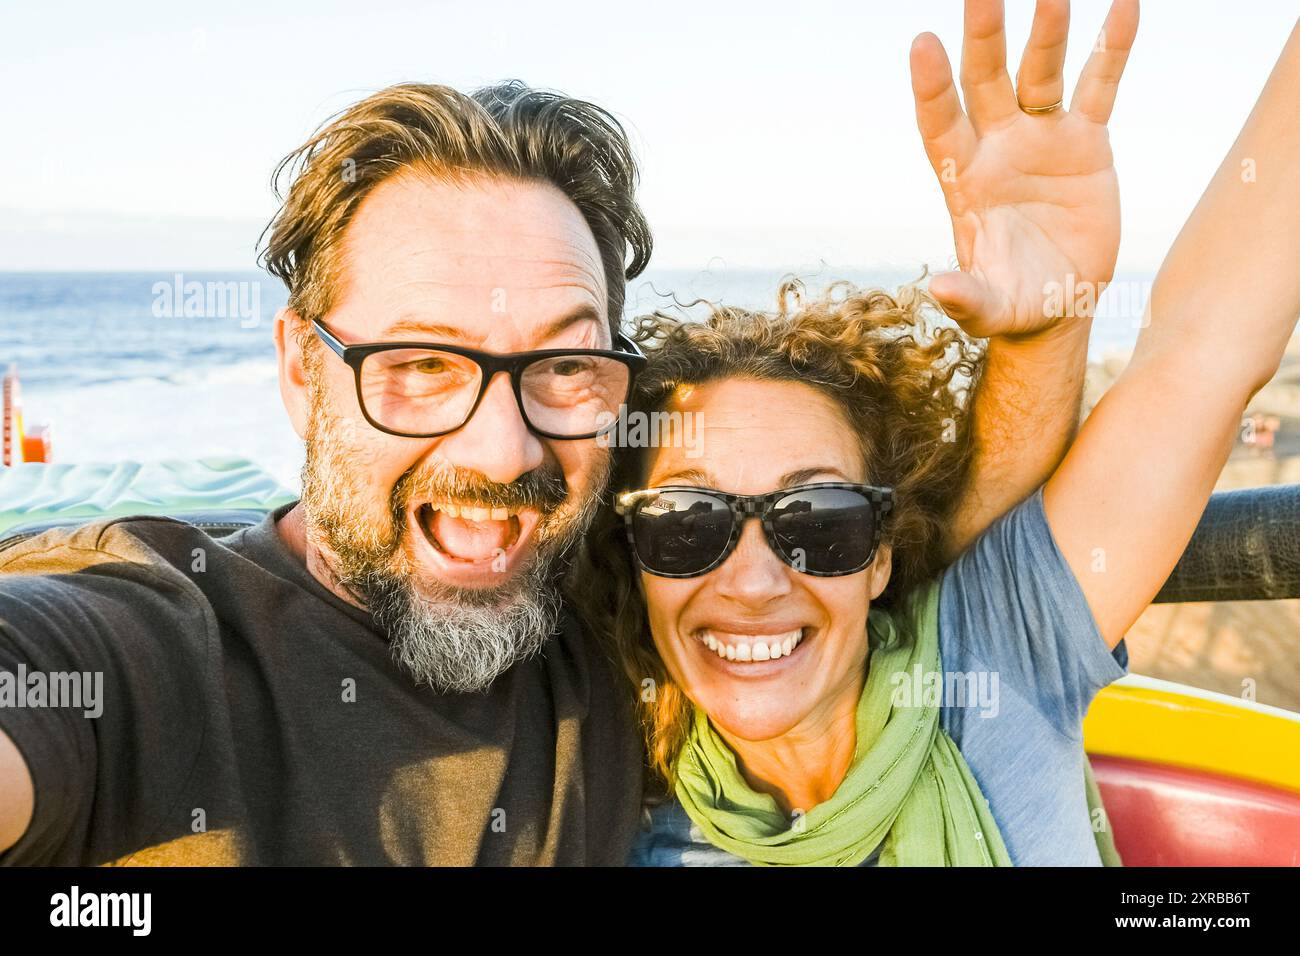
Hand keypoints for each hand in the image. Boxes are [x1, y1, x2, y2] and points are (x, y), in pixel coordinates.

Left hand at [910, 0, 1139, 338]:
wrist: (1058, 304)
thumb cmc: (1012, 305)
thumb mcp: (989, 309)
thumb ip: (966, 298)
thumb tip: (939, 289)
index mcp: (963, 181)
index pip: (940, 125)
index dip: (932, 88)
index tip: (923, 44)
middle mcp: (996, 148)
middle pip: (985, 83)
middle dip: (984, 39)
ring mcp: (1040, 139)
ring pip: (1040, 74)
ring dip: (1046, 33)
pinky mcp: (1086, 142)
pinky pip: (1099, 86)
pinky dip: (1110, 49)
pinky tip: (1122, 6)